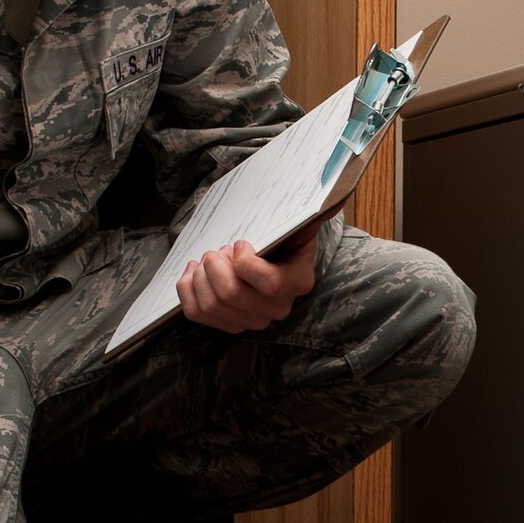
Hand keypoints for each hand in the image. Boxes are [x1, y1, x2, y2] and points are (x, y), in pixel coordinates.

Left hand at [176, 221, 320, 334]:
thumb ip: (312, 213)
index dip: (244, 261)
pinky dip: (187, 289)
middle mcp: (278, 307)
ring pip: (211, 305)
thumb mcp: (298, 222)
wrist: (273, 253)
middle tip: (217, 250)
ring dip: (201, 276)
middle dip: (215, 265)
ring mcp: (253, 319)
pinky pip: (196, 313)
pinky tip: (194, 271)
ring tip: (208, 260)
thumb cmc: (282, 234)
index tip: (240, 242)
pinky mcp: (229, 323)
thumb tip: (336, 199)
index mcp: (298, 281)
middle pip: (232, 295)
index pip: (268, 283)